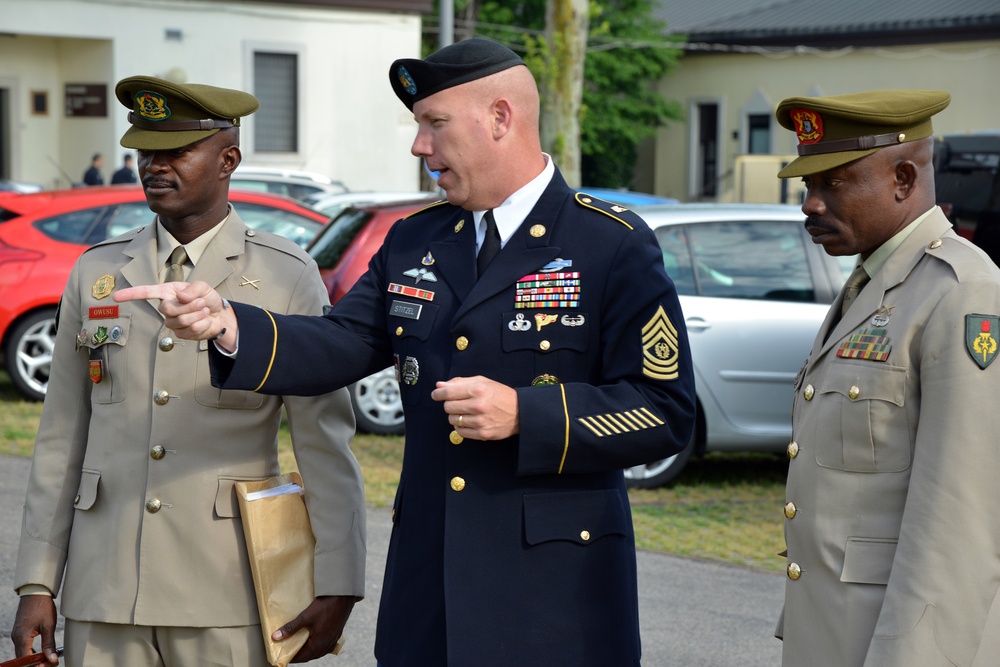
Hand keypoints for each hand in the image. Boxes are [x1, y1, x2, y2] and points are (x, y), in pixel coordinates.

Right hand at [11, 595, 59, 663]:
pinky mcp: (19, 633)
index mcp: (22, 637)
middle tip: (51, 663)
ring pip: (23, 654)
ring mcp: (16, 635)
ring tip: (49, 659)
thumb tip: (52, 659)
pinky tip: (42, 653)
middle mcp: (16, 638)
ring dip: (34, 659)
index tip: (49, 664)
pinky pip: (23, 647)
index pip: (26, 660)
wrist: (35, 592)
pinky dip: (31, 652)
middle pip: (23, 659)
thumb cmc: (42, 606)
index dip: (37, 665)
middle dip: (36, 663)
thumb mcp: (49, 625)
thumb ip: (49, 644)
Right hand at [113, 281, 237, 350]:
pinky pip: (190, 330)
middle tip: (202, 303)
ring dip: (198, 314)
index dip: (131, 294)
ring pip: (180, 320)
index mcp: (167, 292)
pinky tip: (206, 320)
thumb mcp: (203, 287)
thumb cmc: (207, 297)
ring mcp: (172, 322)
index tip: (116, 297)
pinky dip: (203, 323)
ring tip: (205, 310)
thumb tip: (180, 297)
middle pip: (167, 309)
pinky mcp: (181, 334)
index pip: (146, 293)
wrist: (219, 315)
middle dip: (189, 306)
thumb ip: (192, 289)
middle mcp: (166, 307)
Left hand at [273, 595, 356, 662]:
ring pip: (317, 652)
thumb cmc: (325, 606)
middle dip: (298, 655)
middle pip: (309, 656)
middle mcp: (326, 645)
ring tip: (298, 646)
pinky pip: (324, 647)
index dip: (291, 657)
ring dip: (307, 651)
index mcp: (319, 644)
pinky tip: (312, 641)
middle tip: (287, 650)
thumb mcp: (305, 617)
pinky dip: (315, 647)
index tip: (281, 656)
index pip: (301, 657)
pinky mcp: (335, 636)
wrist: (343, 597)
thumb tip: (275, 637)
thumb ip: (290, 628)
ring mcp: (332, 641)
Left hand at [431, 376, 518, 439]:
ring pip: (452, 420)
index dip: (438, 393)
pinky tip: (469, 421)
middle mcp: (478, 406)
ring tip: (466, 412)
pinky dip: (461, 427)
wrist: (520, 412)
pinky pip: (460, 432)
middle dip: (450, 404)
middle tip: (458, 402)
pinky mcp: (482, 434)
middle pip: (448, 407)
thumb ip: (460, 382)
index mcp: (477, 390)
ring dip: (455, 416)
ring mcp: (480, 421)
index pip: (447, 393)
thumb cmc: (500, 394)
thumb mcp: (482, 382)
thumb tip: (439, 385)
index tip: (435, 394)